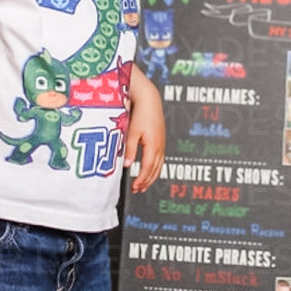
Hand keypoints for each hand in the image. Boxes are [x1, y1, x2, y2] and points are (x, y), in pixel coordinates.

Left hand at [125, 67, 164, 192]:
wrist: (150, 100)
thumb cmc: (140, 114)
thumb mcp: (132, 132)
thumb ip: (130, 150)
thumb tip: (128, 166)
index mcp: (153, 146)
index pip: (148, 168)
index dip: (141, 180)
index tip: (134, 188)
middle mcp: (160, 146)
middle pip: (155, 170)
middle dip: (147, 182)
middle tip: (138, 190)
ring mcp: (162, 143)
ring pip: (159, 166)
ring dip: (151, 177)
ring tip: (143, 185)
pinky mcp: (161, 140)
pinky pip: (160, 159)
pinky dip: (155, 168)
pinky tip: (150, 170)